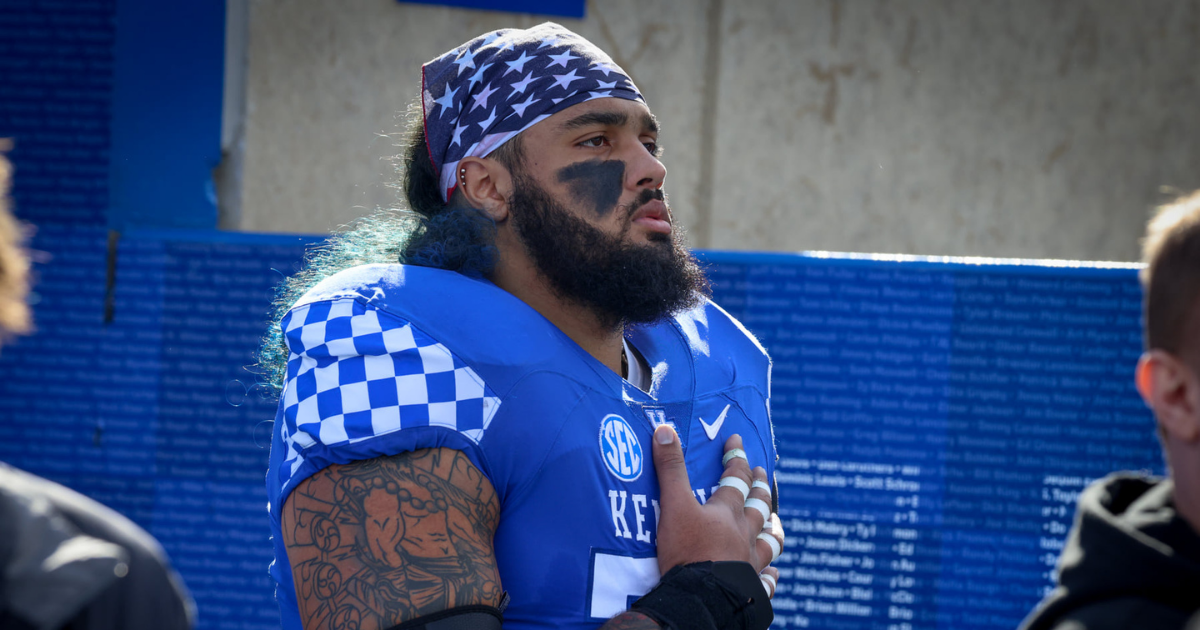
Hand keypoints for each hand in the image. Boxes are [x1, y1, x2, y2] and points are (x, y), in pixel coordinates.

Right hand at [651, 426, 784, 579]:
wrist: (701, 597)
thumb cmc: (688, 550)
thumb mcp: (674, 505)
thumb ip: (670, 469)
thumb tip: (665, 430)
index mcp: (726, 513)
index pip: (736, 479)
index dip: (736, 459)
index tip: (736, 442)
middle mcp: (744, 534)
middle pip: (757, 507)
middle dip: (759, 488)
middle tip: (762, 475)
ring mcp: (750, 562)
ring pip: (769, 541)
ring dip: (772, 528)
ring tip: (775, 521)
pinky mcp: (750, 587)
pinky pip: (766, 580)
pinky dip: (771, 575)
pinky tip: (774, 572)